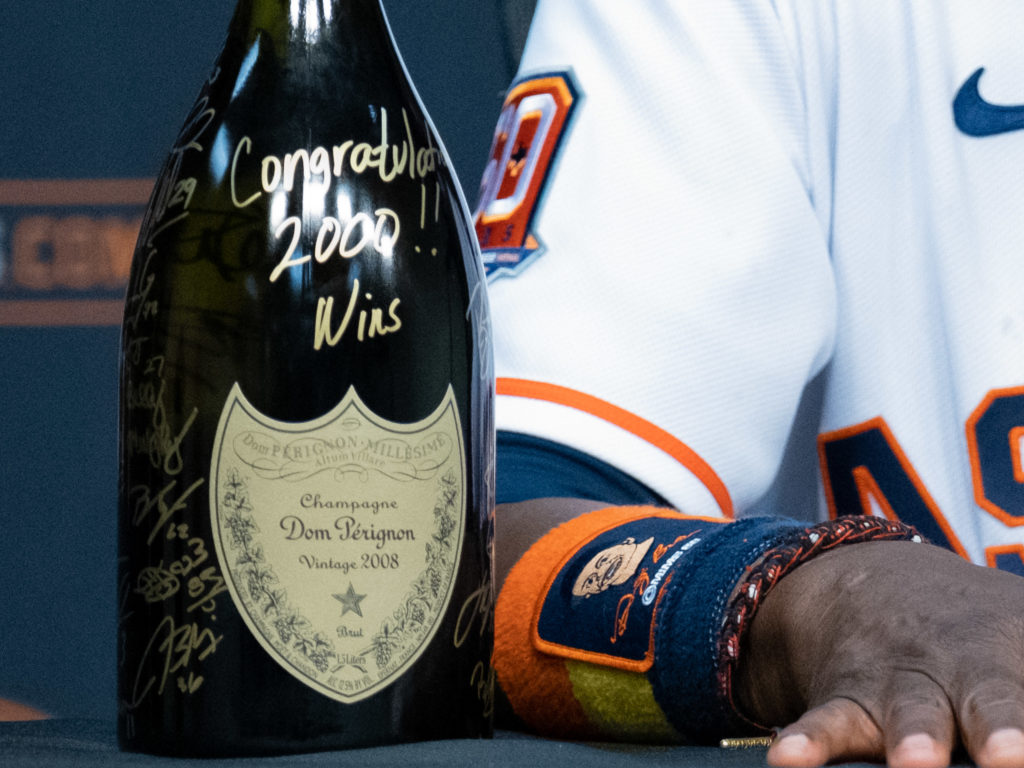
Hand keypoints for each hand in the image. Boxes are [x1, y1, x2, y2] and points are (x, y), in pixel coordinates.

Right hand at [735, 540, 1023, 767]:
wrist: (868, 581)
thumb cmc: (974, 624)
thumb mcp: (1022, 619)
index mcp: (1007, 656)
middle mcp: (954, 671)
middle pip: (983, 699)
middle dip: (997, 727)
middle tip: (1010, 759)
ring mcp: (895, 686)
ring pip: (903, 712)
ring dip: (910, 734)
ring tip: (914, 763)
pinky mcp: (843, 704)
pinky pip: (823, 724)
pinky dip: (807, 742)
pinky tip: (788, 760)